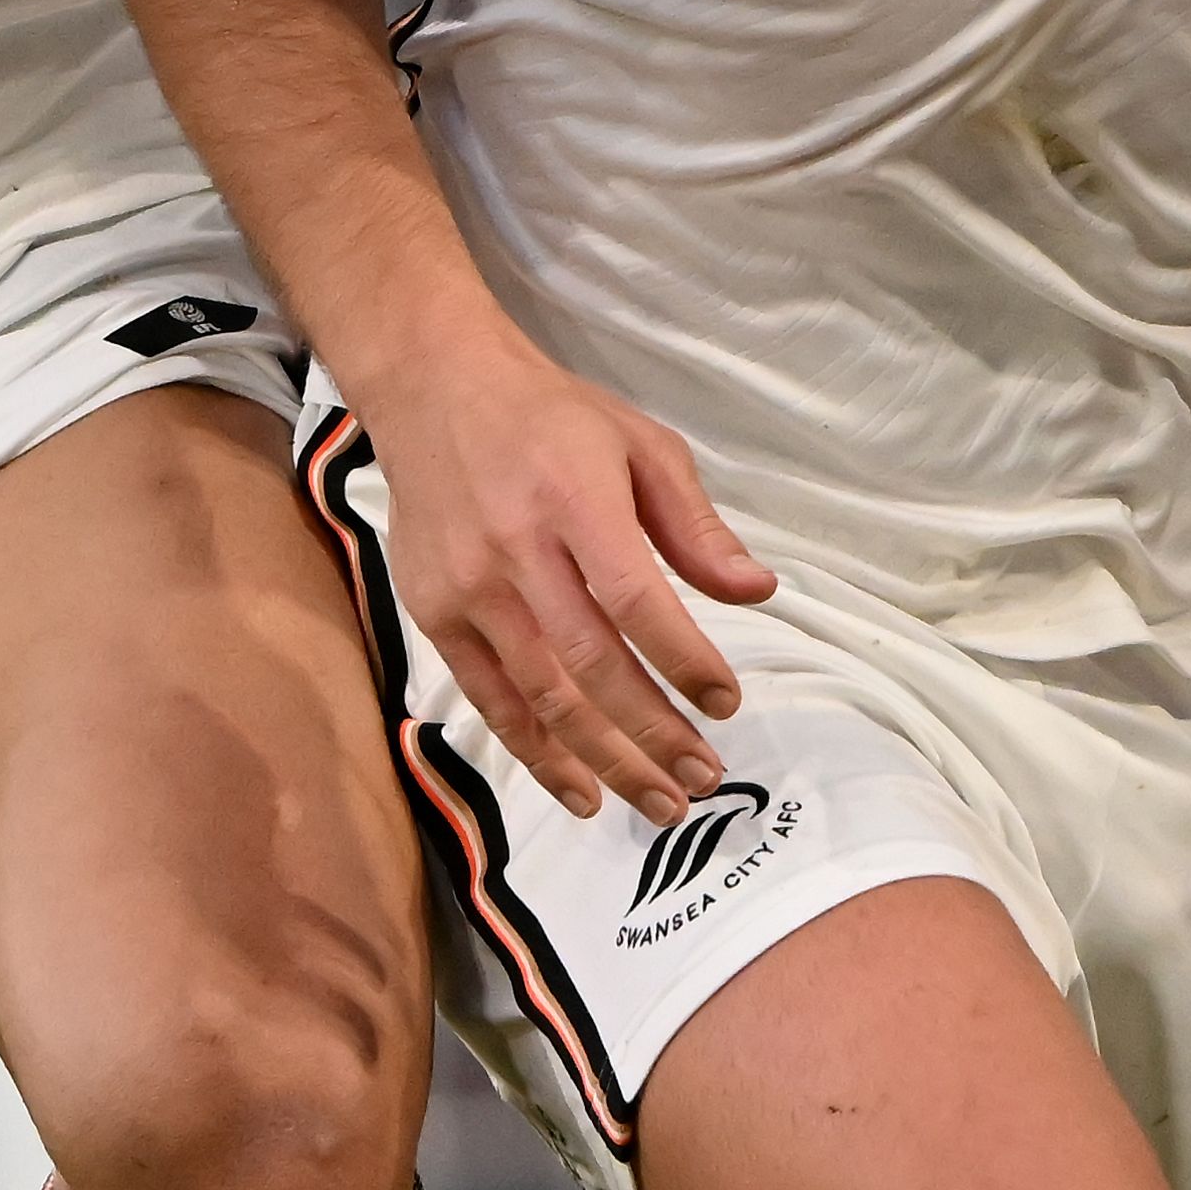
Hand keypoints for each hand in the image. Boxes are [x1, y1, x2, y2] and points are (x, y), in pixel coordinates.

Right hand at [359, 313, 771, 818]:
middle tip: (703, 777)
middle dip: (654, 732)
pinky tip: (581, 790)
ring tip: (660, 801)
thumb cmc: (551, 418)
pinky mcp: (433, 613)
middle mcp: (516, 548)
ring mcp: (468, 587)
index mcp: (575, 498)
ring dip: (606, 760)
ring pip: (543, 695)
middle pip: (591, 663)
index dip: (685, 661)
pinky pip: (491, 699)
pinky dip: (537, 752)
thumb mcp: (640, 445)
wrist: (433, 388)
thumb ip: (695, 525)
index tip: (725, 703)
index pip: (636, 600)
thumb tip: (757, 592)